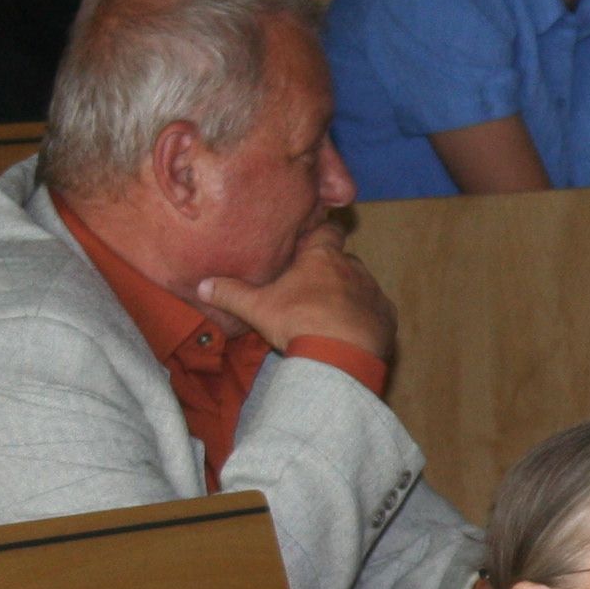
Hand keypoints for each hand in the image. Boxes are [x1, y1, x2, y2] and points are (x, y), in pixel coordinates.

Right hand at [199, 217, 395, 365]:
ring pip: (360, 286)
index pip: (328, 231)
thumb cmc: (297, 323)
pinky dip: (365, 318)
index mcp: (323, 257)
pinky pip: (376, 311)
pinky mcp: (387, 318)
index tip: (311, 243)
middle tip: (310, 288)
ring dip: (348, 295)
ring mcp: (373, 293)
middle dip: (330, 271)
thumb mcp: (256, 308)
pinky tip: (351, 332)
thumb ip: (230, 293)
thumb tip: (202, 285)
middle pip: (343, 261)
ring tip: (330, 315)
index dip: (320, 234)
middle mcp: (353, 268)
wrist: (341, 357)